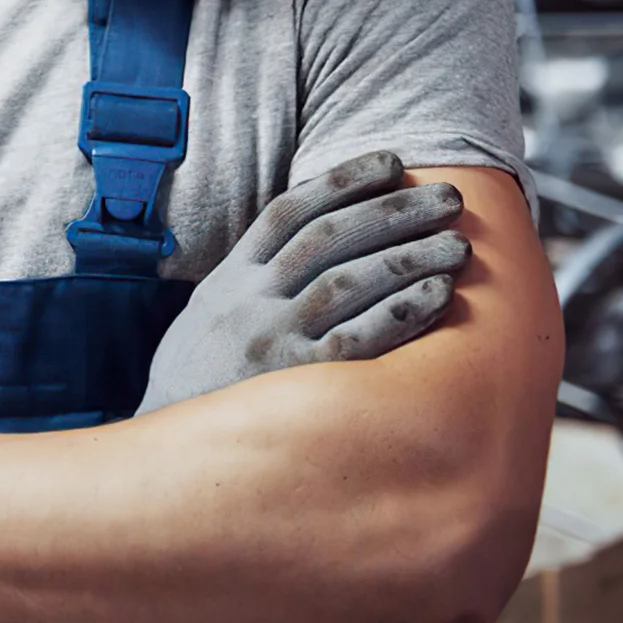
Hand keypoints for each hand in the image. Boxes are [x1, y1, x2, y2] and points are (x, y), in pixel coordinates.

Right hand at [137, 151, 469, 412]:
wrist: (164, 460)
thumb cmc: (197, 383)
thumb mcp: (209, 316)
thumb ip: (252, 278)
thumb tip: (308, 239)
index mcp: (231, 277)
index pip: (290, 209)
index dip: (343, 180)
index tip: (392, 162)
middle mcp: (252, 300)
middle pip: (331, 237)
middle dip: (395, 210)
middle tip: (448, 196)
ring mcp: (273, 340)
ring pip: (350, 280)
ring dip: (410, 256)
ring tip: (458, 243)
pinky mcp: (297, 386)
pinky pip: (360, 341)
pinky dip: (401, 314)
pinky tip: (439, 297)